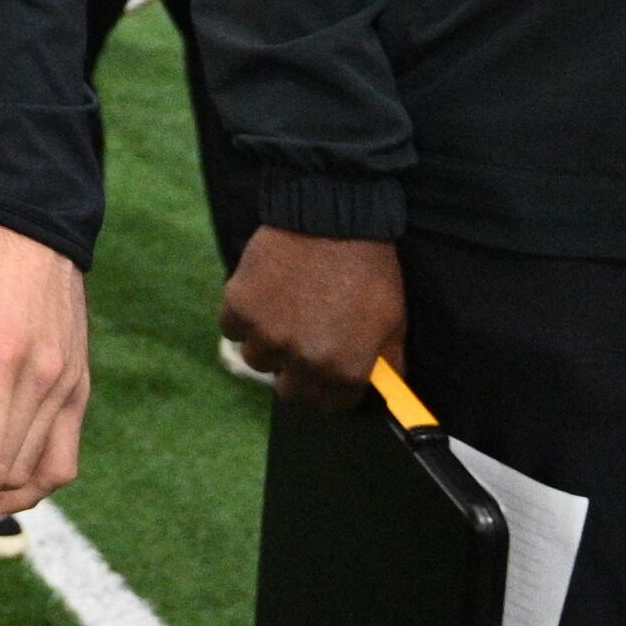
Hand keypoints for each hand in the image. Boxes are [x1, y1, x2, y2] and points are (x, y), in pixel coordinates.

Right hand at [220, 228, 405, 412]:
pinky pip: (232, 329)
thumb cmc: (368, 271)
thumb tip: (383, 394)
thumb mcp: (393, 324)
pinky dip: (242, 317)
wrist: (331, 219)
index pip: (330, 405)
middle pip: (289, 392)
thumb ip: (386, 365)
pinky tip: (262, 297)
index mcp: (345, 371)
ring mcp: (268, 336)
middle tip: (300, 344)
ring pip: (257, 360)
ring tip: (281, 314)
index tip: (324, 371)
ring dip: (266, 344)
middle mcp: (304, 362)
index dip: (328, 388)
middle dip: (295, 373)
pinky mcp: (240, 308)